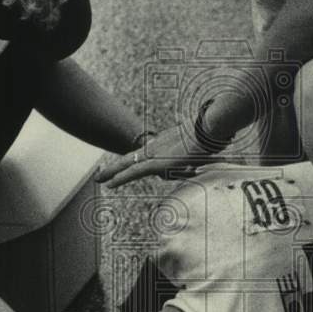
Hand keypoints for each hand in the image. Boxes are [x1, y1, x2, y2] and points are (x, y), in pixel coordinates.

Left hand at [95, 125, 216, 187]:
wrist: (211, 127)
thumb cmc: (211, 135)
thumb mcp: (203, 146)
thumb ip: (202, 152)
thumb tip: (213, 157)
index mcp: (166, 144)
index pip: (144, 154)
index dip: (131, 161)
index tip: (122, 168)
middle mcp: (157, 147)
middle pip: (130, 158)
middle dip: (115, 167)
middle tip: (100, 176)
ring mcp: (156, 153)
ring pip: (127, 165)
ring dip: (112, 172)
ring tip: (99, 179)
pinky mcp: (157, 161)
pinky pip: (134, 172)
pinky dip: (120, 178)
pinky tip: (109, 184)